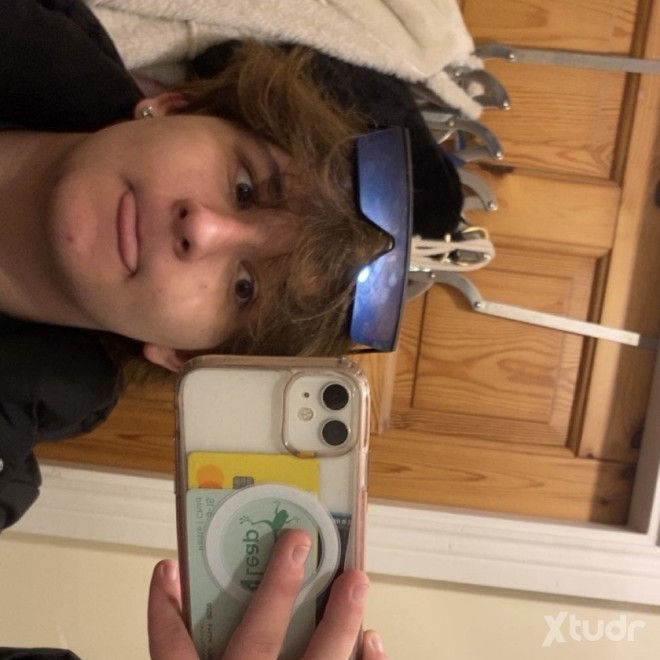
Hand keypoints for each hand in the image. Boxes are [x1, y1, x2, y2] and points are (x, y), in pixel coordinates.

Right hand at [148, 528, 386, 658]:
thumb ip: (191, 647)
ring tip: (355, 579)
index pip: (171, 651)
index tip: (166, 568)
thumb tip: (186, 600)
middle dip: (279, 587)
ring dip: (339, 619)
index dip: (164, 606)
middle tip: (297, 540)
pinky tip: (372, 639)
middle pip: (256, 644)